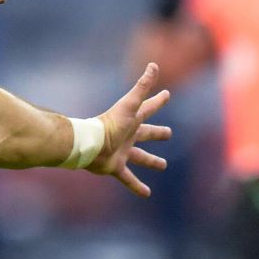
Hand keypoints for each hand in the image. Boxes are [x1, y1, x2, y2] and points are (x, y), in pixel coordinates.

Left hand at [88, 62, 172, 195]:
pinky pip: (128, 178)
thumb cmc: (110, 124)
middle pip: (146, 132)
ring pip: (140, 156)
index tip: (166, 93)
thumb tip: (154, 64)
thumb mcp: (130, 104)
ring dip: (151, 160)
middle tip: (169, 132)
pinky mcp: (116, 167)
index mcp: (132, 120)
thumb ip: (142, 86)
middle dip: (157, 132)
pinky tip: (147, 194)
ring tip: (163, 165)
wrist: (89, 144)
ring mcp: (122, 151)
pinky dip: (137, 186)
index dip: (157, 101)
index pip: (148, 107)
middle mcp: (128, 135)